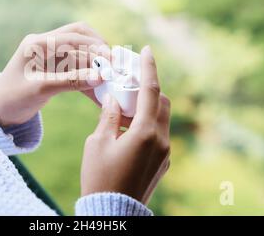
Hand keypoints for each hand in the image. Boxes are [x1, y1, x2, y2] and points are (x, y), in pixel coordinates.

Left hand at [0, 22, 109, 126]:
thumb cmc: (13, 98)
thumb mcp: (40, 90)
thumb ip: (70, 82)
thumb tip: (100, 77)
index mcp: (37, 43)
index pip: (73, 37)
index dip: (95, 48)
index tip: (112, 62)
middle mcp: (45, 43)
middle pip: (80, 35)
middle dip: (99, 49)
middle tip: (115, 64)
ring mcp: (50, 54)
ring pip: (81, 48)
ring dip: (96, 60)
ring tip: (111, 74)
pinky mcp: (55, 66)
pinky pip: (77, 66)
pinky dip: (89, 75)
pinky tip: (100, 89)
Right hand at [80, 46, 170, 204]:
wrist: (113, 211)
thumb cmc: (100, 177)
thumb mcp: (98, 143)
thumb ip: (108, 116)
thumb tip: (112, 99)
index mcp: (145, 132)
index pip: (150, 90)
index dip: (149, 68)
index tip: (148, 50)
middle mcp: (161, 140)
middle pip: (162, 102)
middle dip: (148, 88)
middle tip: (130, 83)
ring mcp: (165, 152)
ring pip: (162, 118)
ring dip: (147, 107)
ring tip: (124, 108)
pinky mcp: (163, 162)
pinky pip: (159, 134)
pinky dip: (147, 124)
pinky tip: (128, 129)